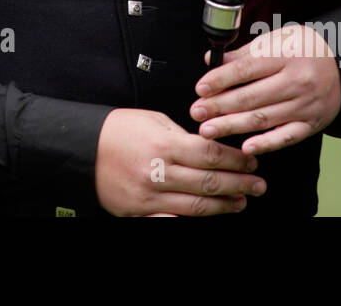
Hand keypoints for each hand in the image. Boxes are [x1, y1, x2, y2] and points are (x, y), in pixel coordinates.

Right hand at [94, 108, 265, 215]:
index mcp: (165, 145)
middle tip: (259, 185)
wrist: (82, 148)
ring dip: (223, 205)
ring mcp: (149, 195)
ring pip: (196, 205)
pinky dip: (190, 221)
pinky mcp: (139, 211)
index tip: (251, 160)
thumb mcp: (152, 121)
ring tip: (241, 202)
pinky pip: (170, 220)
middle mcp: (159, 172)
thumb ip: (181, 135)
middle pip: (209, 182)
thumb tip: (208, 146)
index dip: (236, 160)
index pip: (211, 154)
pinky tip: (208, 218)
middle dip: (239, 184)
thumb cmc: (117, 130)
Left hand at [191, 24, 340, 154]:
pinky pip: (286, 136)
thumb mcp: (275, 40)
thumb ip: (243, 53)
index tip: (200, 89)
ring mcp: (305, 105)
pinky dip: (266, 143)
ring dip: (232, 126)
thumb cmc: (302, 49)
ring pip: (264, 118)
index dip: (221, 80)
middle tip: (196, 113)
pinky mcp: (311, 123)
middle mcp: (297, 81)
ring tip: (208, 130)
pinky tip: (245, 147)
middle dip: (220, 106)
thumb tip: (211, 60)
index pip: (247, 69)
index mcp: (285, 55)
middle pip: (252, 97)